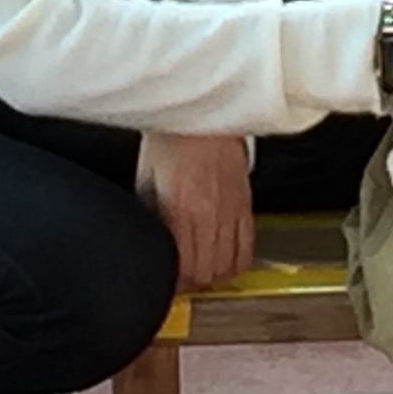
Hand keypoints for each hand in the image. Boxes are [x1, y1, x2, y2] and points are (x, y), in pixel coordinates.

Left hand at [136, 132, 253, 290]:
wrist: (204, 111)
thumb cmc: (173, 135)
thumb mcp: (145, 177)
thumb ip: (148, 214)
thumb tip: (148, 242)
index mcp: (181, 208)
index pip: (182, 268)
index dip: (172, 282)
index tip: (163, 280)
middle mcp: (210, 212)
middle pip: (206, 273)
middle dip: (190, 281)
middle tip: (179, 276)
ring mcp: (232, 209)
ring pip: (228, 266)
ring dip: (212, 274)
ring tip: (199, 269)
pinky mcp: (246, 202)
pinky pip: (247, 247)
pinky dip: (236, 260)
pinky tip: (222, 257)